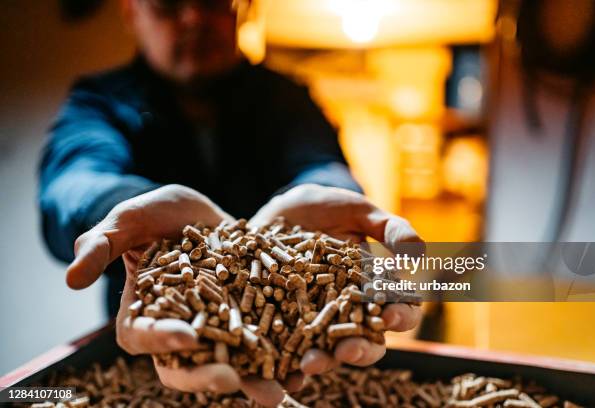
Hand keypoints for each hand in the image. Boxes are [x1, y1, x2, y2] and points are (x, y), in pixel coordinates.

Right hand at [66, 184, 292, 405]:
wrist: (202, 212)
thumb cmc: (157, 216)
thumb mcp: (130, 219)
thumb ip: (102, 243)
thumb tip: (69, 277)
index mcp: (143, 313)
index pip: (143, 336)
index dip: (161, 339)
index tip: (185, 337)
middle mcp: (179, 330)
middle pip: (187, 365)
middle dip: (209, 377)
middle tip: (232, 382)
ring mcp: (217, 328)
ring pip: (231, 363)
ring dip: (254, 380)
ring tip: (279, 390)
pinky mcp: (250, 320)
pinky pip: (265, 343)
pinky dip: (282, 355)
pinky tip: (305, 363)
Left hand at [251, 184, 422, 373]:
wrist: (285, 208)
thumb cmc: (330, 209)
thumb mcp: (360, 212)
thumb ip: (391, 229)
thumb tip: (419, 252)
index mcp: (373, 291)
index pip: (396, 310)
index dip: (399, 316)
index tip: (393, 315)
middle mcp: (346, 311)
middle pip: (362, 341)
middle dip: (359, 350)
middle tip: (350, 350)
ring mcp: (314, 318)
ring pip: (324, 350)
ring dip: (321, 361)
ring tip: (310, 363)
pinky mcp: (282, 320)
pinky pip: (284, 346)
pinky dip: (283, 360)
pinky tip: (279, 371)